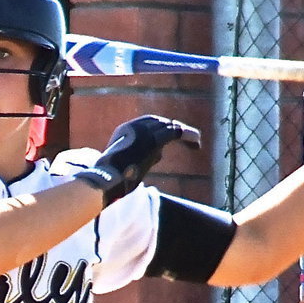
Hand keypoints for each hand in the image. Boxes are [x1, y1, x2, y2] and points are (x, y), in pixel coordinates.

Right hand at [74, 115, 200, 206]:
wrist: (106, 180)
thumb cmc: (112, 179)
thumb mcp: (123, 165)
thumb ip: (137, 158)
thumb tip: (155, 157)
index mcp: (124, 131)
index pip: (147, 124)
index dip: (162, 129)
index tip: (172, 137)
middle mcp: (133, 127)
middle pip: (160, 122)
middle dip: (174, 129)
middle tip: (188, 138)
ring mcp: (143, 132)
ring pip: (170, 126)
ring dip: (184, 133)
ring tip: (196, 142)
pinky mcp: (154, 140)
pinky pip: (176, 133)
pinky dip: (188, 136)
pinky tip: (197, 143)